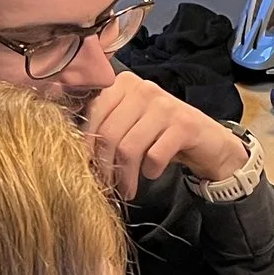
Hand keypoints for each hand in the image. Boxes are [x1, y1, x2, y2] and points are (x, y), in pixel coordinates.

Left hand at [82, 72, 246, 198]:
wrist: (208, 142)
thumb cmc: (160, 135)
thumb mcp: (130, 123)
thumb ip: (103, 123)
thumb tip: (65, 141)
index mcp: (122, 84)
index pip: (92, 114)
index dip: (87, 145)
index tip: (88, 168)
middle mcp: (142, 88)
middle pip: (109, 133)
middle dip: (105, 167)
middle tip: (107, 187)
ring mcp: (165, 105)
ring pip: (129, 147)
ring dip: (126, 176)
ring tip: (127, 190)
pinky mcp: (184, 124)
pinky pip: (154, 155)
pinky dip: (150, 171)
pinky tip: (152, 173)